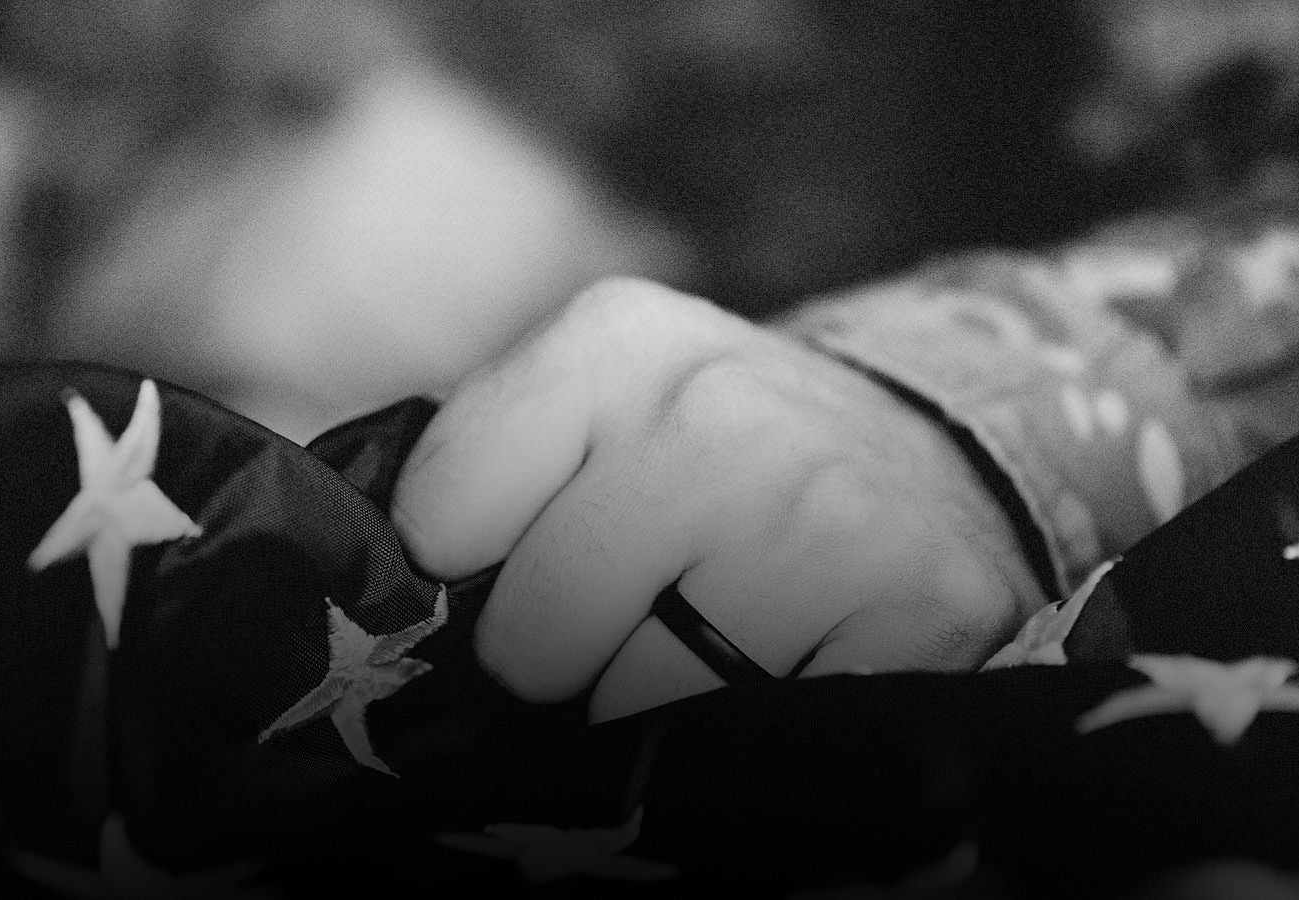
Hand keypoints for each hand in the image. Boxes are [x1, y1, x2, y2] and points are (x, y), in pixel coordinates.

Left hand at [391, 278, 1048, 720]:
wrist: (926, 458)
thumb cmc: (713, 453)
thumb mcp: (592, 403)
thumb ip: (480, 474)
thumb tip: (372, 606)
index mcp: (615, 341)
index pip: (439, 522)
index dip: (465, 574)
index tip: (513, 568)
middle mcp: (717, 412)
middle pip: (532, 643)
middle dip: (566, 657)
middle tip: (638, 613)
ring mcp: (824, 513)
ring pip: (639, 710)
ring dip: (662, 704)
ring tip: (724, 631)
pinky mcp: (921, 606)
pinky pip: (759, 746)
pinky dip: (761, 733)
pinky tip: (796, 660)